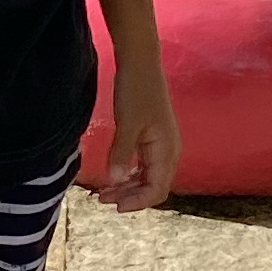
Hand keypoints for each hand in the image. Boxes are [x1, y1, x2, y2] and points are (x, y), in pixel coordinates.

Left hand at [93, 73, 178, 209]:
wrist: (140, 63)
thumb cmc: (135, 90)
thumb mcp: (126, 123)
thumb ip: (121, 153)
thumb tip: (114, 181)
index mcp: (167, 149)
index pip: (157, 189)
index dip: (137, 202)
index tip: (115, 207)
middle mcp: (169, 151)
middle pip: (153, 187)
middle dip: (130, 197)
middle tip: (102, 199)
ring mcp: (162, 145)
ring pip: (148, 178)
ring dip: (128, 187)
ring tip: (103, 192)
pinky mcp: (153, 139)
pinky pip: (145, 166)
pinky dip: (130, 175)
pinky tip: (114, 177)